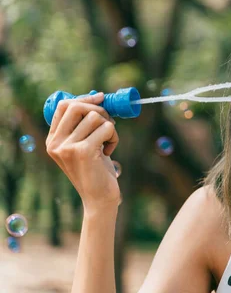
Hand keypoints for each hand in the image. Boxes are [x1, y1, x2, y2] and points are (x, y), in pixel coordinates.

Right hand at [45, 92, 120, 212]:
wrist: (99, 198)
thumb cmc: (96, 170)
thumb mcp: (85, 145)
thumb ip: (84, 125)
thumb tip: (98, 96)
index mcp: (53, 140)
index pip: (63, 106)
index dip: (83, 98)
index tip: (100, 98)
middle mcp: (56, 143)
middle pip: (77, 106)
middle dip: (99, 110)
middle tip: (109, 125)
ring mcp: (68, 147)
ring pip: (95, 116)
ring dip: (110, 126)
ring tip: (109, 143)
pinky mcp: (83, 151)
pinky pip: (106, 128)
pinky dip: (114, 137)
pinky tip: (110, 151)